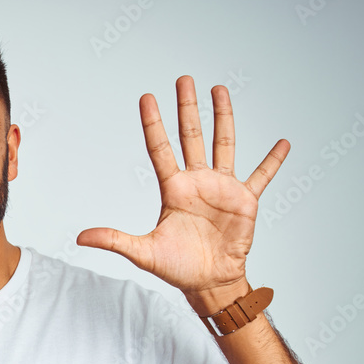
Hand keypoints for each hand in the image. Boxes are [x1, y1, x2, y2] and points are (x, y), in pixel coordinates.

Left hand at [76, 76, 289, 313]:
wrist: (208, 284)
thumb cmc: (177, 268)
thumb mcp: (142, 252)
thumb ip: (114, 240)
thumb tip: (80, 238)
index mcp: (173, 189)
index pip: (160, 149)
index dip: (153, 124)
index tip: (147, 97)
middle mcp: (197, 182)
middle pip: (190, 136)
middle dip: (187, 108)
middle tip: (183, 79)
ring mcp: (222, 188)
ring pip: (223, 144)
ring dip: (223, 117)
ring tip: (220, 90)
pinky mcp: (245, 200)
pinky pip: (262, 176)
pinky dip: (273, 161)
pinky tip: (284, 142)